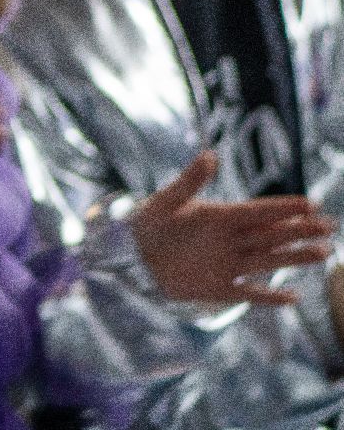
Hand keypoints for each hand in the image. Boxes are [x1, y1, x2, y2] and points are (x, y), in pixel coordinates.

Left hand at [133, 151, 334, 305]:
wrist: (130, 258)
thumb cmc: (146, 225)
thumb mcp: (165, 202)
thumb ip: (189, 182)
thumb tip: (210, 155)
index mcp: (219, 217)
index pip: (258, 211)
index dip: (283, 208)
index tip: (310, 203)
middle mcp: (230, 240)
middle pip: (271, 234)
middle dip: (300, 230)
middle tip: (329, 225)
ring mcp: (227, 265)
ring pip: (268, 260)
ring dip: (294, 257)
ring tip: (323, 252)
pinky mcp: (218, 288)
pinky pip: (249, 294)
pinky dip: (269, 297)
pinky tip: (293, 298)